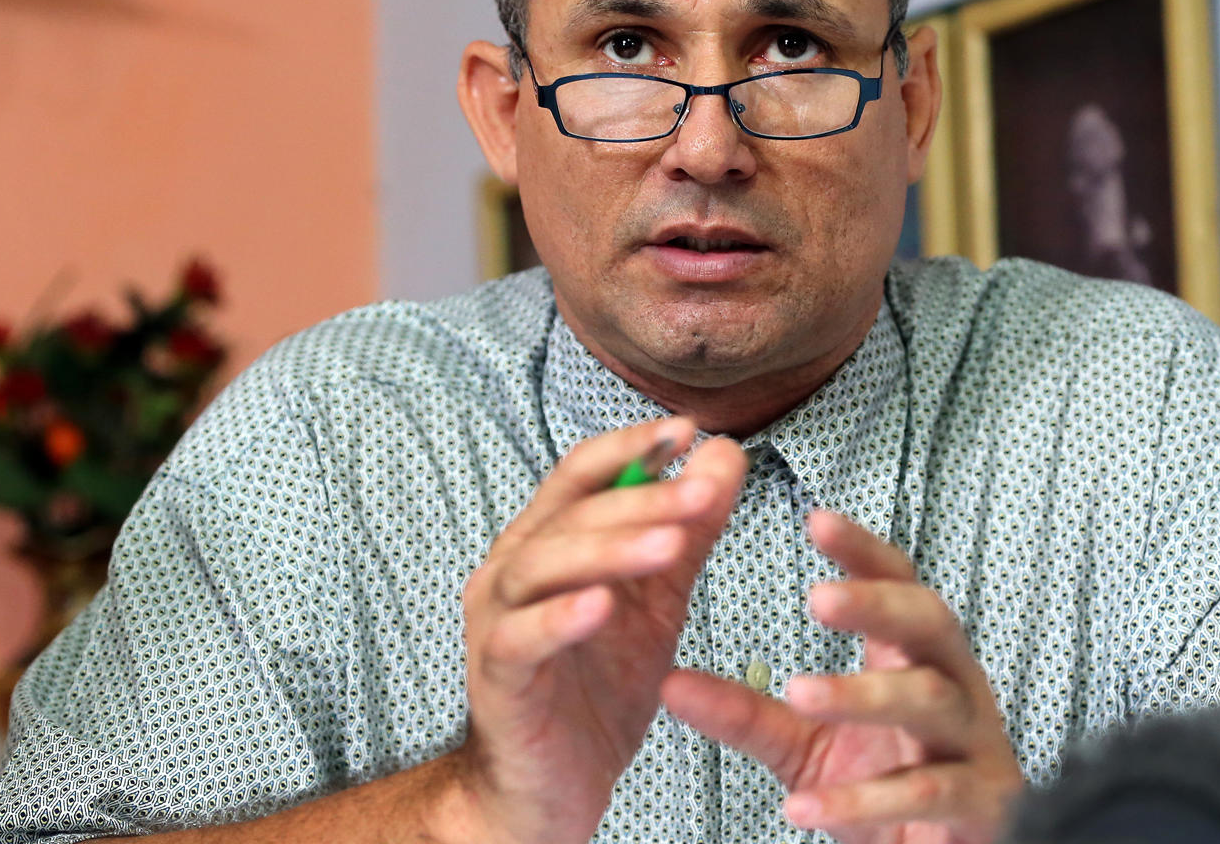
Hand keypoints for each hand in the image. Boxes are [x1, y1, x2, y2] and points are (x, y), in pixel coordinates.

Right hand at [453, 418, 748, 843]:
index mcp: (547, 542)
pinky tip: (602, 605)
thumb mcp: (657, 603)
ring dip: (609, 548)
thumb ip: (688, 533)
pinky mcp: (495, 676)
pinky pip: (520, 638)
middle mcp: (512, 570)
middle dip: (641, 498)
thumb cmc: (596, 688)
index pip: (581, 474)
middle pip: (570, 514)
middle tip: (703, 492)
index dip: (630, 447)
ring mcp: (495, 621)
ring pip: (543, 565)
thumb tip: (724, 457)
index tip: (688, 431)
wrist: (549, 788)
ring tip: (672, 543)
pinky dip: (559, 618)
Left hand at [661, 509, 1022, 843]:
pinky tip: (808, 807)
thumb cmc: (889, 786)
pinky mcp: (981, 805)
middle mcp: (955, 688)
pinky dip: (865, 800)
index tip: (815, 519)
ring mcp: (974, 745)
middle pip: (930, 623)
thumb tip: (670, 682)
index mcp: (915, 660)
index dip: (863, 551)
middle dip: (876, 604)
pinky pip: (928, 794)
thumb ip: (747, 713)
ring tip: (799, 692)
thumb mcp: (805, 746)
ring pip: (930, 701)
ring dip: (863, 695)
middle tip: (816, 596)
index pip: (898, 584)